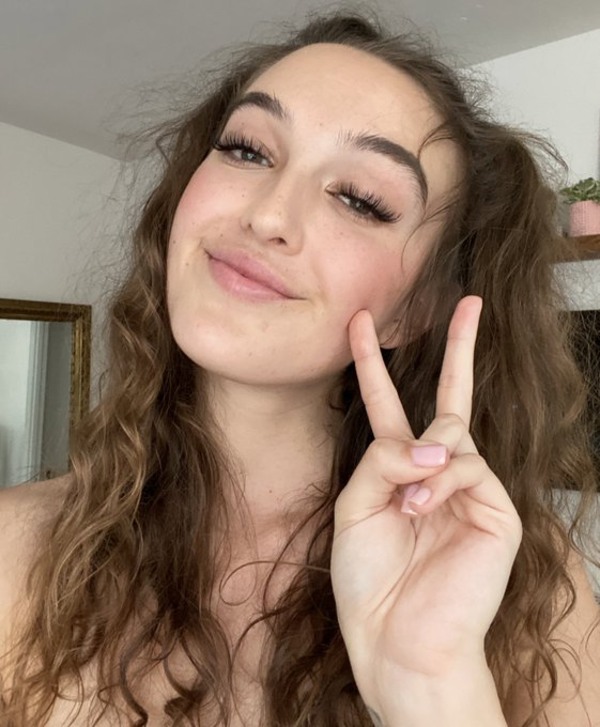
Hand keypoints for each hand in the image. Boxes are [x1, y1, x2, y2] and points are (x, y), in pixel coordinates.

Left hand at [331, 297, 521, 702]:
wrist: (396, 638)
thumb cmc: (369, 579)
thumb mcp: (355, 508)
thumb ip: (383, 461)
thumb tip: (436, 442)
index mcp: (397, 470)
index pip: (388, 405)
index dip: (373, 365)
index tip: (361, 325)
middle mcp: (437, 473)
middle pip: (451, 398)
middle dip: (458, 348)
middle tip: (469, 302)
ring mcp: (470, 489)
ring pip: (450, 434)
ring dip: (421, 462)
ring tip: (406, 507)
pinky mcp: (498, 510)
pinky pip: (467, 468)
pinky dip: (439, 484)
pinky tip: (422, 512)